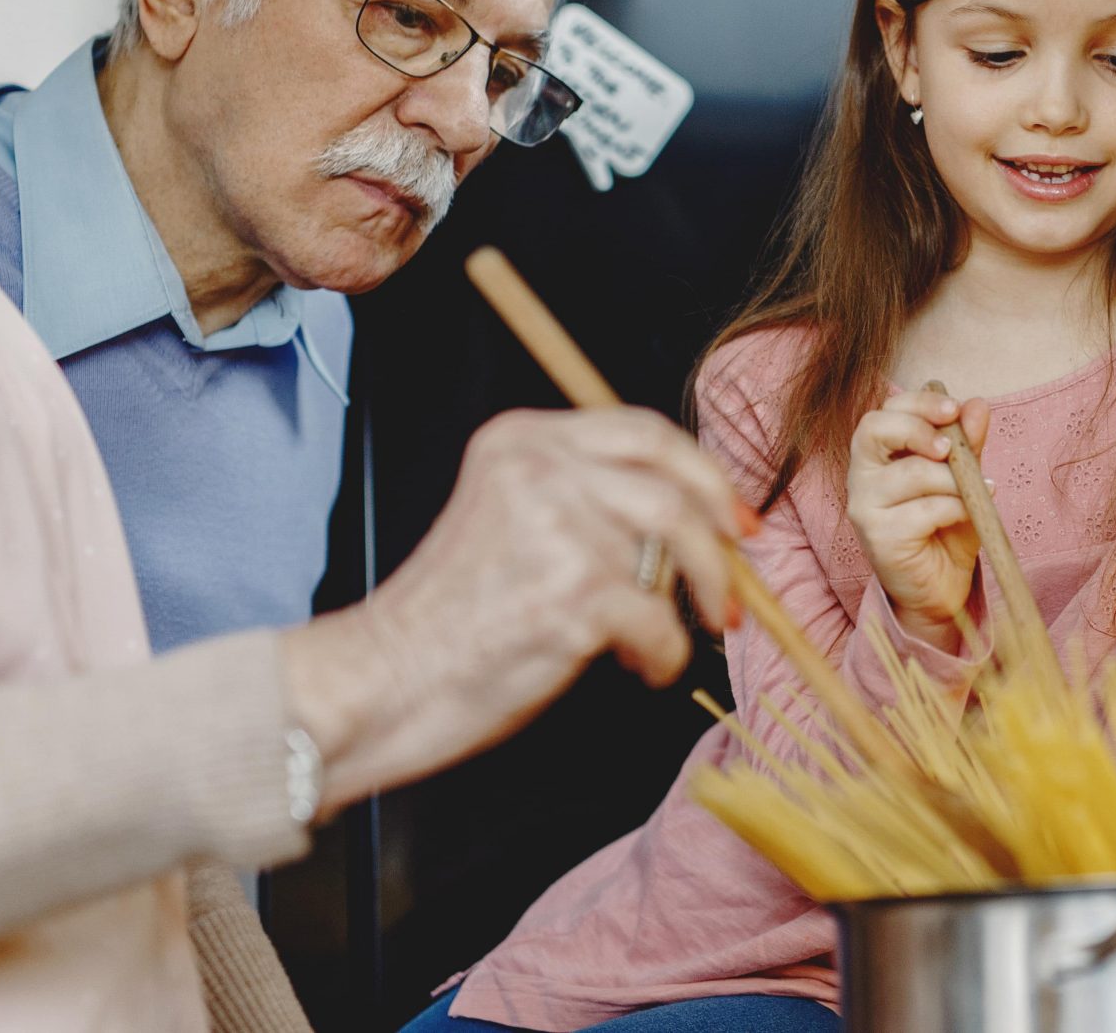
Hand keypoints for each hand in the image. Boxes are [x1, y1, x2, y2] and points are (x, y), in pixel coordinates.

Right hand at [278, 407, 755, 817]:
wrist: (381, 682)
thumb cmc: (451, 619)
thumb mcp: (512, 518)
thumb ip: (586, 497)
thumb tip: (698, 517)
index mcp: (521, 439)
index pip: (644, 432)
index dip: (704, 476)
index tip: (734, 520)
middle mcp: (538, 468)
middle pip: (673, 488)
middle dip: (717, 546)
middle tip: (730, 594)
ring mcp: (556, 527)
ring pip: (673, 554)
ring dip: (690, 605)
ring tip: (671, 639)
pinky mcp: (572, 593)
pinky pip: (659, 621)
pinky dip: (663, 655)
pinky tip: (639, 668)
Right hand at [845, 388, 990, 650]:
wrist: (941, 589)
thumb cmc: (946, 530)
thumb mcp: (963, 480)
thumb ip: (966, 445)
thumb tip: (977, 405)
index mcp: (877, 455)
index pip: (884, 411)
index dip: (918, 402)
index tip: (954, 409)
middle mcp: (861, 476)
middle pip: (874, 429)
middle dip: (919, 428)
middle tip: (951, 447)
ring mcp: (865, 507)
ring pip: (910, 473)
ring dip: (953, 480)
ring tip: (979, 491)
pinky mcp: (879, 537)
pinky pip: (924, 510)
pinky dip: (956, 508)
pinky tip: (968, 515)